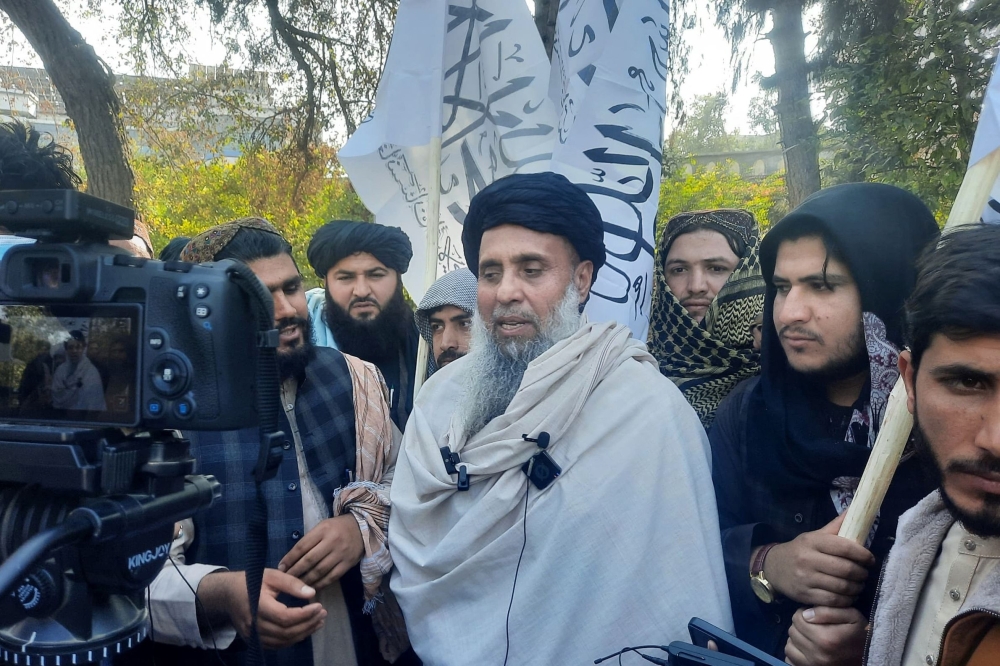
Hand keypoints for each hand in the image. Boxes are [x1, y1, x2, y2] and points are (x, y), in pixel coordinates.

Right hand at [198, 569, 325, 648]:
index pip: (285, 617)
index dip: (304, 614)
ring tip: (318, 622)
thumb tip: (312, 593)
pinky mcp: (253, 640)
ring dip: (303, 633)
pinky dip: (292, 640)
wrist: (227, 593)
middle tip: (323, 614)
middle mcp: (253, 624)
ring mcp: (252, 634)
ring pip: (282, 641)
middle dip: (308, 624)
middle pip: (285, 632)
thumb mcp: (272, 575)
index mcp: (258, 605)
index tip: (319, 606)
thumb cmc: (251, 580)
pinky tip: (304, 630)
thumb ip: (292, 583)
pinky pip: (275, 645)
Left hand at [278, 515, 364, 589]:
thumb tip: (290, 559)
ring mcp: (341, 554)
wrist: (362, 528)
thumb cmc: (337, 528)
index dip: (289, 558)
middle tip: (285, 579)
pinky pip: (331, 577)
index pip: (302, 546)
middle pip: (309, 560)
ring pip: (319, 571)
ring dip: (306, 580)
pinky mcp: (348, 564)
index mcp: (323, 530)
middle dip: (295, 571)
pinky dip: (320, 584)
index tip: (281, 568)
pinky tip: (311, 587)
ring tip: (296, 585)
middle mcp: (332, 541)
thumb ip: (309, 540)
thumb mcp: (322, 527)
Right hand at [764, 513, 874, 606]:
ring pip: (841, 587)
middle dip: (861, 573)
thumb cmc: (800, 550)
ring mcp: (806, 578)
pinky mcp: (805, 595)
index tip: (870, 559)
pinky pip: (833, 601)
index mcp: (812, 541)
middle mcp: (808, 559)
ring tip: (859, 585)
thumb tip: (855, 510)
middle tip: (865, 574)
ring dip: (856, 588)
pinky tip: (849, 595)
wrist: (773, 568)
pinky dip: (846, 600)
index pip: (845, 547)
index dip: (863, 555)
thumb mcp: (814, 536)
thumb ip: (836, 526)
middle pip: (845, 569)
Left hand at [784, 606, 866, 665]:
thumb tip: (806, 614)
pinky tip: (806, 649)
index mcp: (826, 638)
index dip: (803, 613)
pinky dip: (795, 652)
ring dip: (796, 639)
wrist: (866, 658)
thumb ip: (828, 611)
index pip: (797, 618)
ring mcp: (812, 665)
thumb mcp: (852, 616)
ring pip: (789, 644)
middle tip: (811, 626)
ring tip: (809, 637)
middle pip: (792, 631)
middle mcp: (817, 654)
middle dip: (799, 625)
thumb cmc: (859, 635)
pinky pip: (789, 658)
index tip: (812, 615)